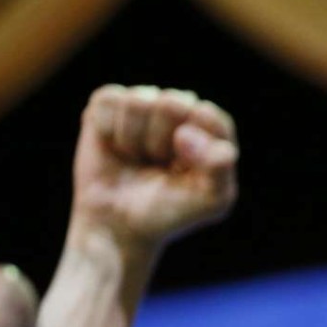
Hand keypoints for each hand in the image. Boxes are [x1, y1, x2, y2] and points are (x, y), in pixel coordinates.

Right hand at [72, 84, 238, 249]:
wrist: (121, 226)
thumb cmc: (172, 210)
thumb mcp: (212, 200)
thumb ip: (219, 167)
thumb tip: (184, 133)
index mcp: (211, 126)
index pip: (206, 115)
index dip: (192, 146)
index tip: (183, 170)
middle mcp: (181, 107)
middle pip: (172, 104)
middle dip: (160, 143)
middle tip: (158, 165)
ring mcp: (145, 102)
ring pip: (138, 101)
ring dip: (133, 140)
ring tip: (138, 158)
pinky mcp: (109, 104)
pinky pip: (108, 100)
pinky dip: (108, 130)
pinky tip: (115, 147)